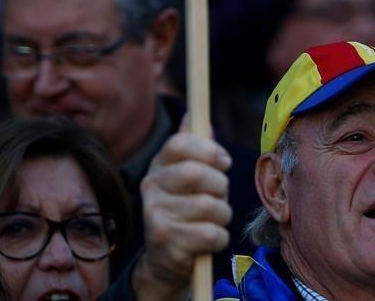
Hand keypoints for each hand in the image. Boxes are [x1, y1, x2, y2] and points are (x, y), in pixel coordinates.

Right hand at [132, 116, 231, 300]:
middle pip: (197, 173)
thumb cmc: (185, 210)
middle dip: (220, 186)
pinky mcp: (166, 241)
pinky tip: (208, 240)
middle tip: (219, 196)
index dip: (209, 150)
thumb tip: (194, 114)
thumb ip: (193, 146)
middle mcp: (150, 187)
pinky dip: (219, 238)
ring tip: (212, 220)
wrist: (165, 261)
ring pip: (210, 206)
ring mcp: (155, 215)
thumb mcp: (186, 176)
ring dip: (222, 215)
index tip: (224, 162)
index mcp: (157, 166)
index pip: (180, 144)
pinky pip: (212, 233)